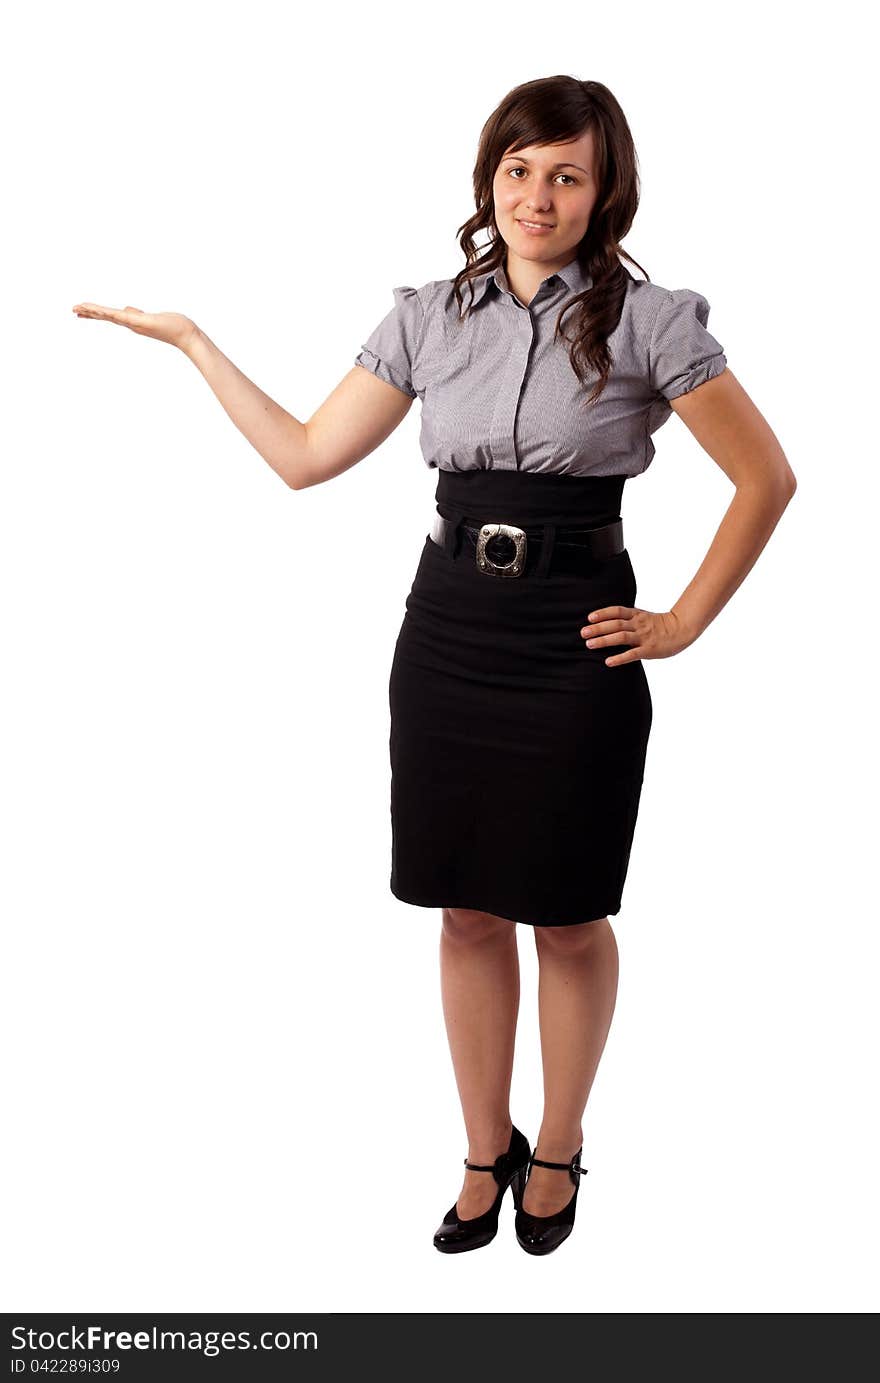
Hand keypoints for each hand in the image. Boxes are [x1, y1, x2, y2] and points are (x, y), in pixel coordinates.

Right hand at [71, 302, 197, 351]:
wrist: (186, 334)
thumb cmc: (172, 326)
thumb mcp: (150, 317)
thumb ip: (136, 314)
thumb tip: (126, 310)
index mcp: (132, 322)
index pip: (109, 315)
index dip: (95, 312)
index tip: (81, 310)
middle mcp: (131, 324)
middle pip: (106, 316)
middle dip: (89, 313)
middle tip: (73, 309)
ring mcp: (135, 324)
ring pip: (110, 316)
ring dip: (94, 312)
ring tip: (79, 308)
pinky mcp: (142, 322)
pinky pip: (122, 316)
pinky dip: (110, 313)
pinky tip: (100, 310)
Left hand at [579, 605, 694, 665]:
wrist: (681, 630)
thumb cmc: (659, 625)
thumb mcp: (643, 616)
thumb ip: (628, 618)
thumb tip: (607, 620)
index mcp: (637, 615)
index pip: (617, 611)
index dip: (603, 613)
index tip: (589, 618)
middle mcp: (639, 624)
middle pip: (615, 624)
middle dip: (598, 628)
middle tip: (583, 633)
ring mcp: (644, 637)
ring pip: (621, 637)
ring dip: (604, 640)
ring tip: (589, 644)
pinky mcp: (649, 650)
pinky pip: (632, 654)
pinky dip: (619, 658)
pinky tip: (608, 662)